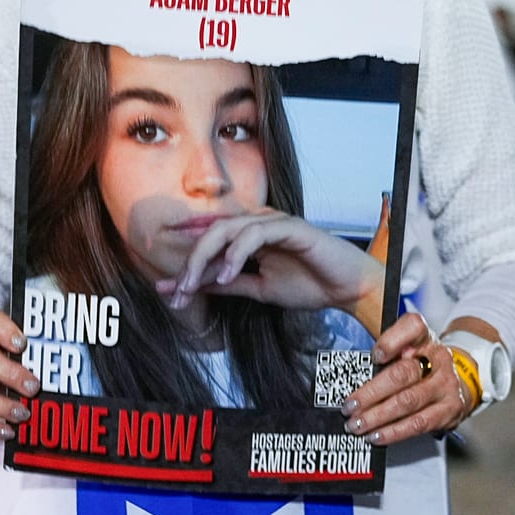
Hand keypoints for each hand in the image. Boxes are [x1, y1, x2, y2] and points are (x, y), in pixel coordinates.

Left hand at [160, 207, 387, 335]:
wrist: (347, 289)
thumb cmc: (309, 285)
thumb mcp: (258, 289)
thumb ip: (228, 284)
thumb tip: (193, 286)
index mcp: (249, 235)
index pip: (209, 242)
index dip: (185, 263)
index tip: (167, 290)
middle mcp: (258, 223)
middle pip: (211, 232)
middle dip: (189, 262)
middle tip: (177, 292)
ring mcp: (274, 222)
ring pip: (226, 230)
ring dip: (206, 260)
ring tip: (194, 287)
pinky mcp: (290, 227)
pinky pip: (254, 235)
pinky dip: (237, 254)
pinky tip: (229, 275)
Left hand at [337, 311, 473, 446]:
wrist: (460, 380)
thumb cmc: (424, 364)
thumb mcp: (408, 346)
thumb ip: (386, 350)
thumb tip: (356, 368)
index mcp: (425, 337)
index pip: (412, 327)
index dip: (391, 341)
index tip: (375, 356)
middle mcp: (438, 359)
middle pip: (403, 373)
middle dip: (371, 393)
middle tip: (350, 406)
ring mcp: (446, 385)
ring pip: (408, 402)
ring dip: (378, 417)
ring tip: (357, 425)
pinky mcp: (449, 410)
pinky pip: (417, 424)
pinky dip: (393, 432)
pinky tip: (377, 435)